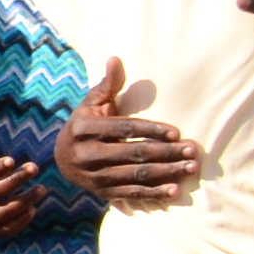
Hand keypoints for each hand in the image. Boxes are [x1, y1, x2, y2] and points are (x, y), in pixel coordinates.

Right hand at [51, 61, 203, 207]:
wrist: (60, 158)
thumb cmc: (84, 124)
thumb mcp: (91, 103)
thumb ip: (107, 84)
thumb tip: (116, 59)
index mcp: (84, 128)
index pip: (124, 129)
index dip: (152, 130)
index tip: (177, 133)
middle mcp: (86, 154)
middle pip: (134, 154)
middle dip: (167, 153)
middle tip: (192, 151)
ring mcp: (93, 177)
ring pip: (136, 175)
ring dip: (167, 173)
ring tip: (190, 169)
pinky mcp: (101, 193)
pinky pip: (131, 194)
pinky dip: (154, 194)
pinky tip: (175, 191)